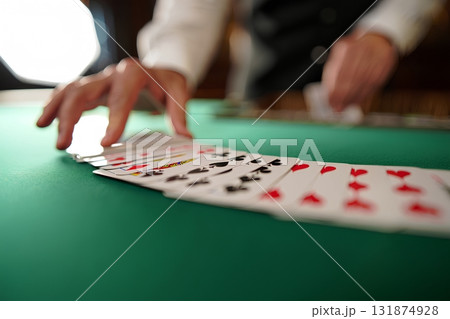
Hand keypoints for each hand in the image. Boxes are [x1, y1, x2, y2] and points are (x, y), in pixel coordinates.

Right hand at [36, 57, 190, 149]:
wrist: (157, 67)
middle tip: (63, 145)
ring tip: (43, 129)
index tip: (105, 143)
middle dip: (71, 117)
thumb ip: (178, 113)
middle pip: (84, 91)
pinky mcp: (93, 85)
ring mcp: (100, 79)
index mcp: (134, 74)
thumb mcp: (178, 92)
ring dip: (56, 110)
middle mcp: (112, 74)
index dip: (113, 121)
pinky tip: (45, 120)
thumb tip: (185, 138)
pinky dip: (55, 104)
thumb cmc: (167, 81)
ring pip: (71, 90)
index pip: (121, 100)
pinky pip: (69, 91)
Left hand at [322, 31, 397, 110]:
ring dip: (353, 98)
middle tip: (337, 108)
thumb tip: (329, 97)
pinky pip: (374, 83)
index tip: (330, 102)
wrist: (375, 40)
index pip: (338, 72)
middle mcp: (361, 48)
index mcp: (345, 47)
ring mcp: (375, 55)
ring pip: (363, 82)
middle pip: (351, 78)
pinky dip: (364, 94)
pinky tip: (357, 101)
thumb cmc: (352, 53)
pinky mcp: (386, 62)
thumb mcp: (338, 59)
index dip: (334, 90)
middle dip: (343, 96)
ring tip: (345, 106)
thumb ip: (331, 76)